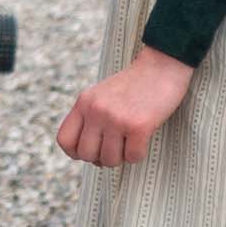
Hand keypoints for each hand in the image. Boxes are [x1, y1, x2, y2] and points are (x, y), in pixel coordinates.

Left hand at [57, 45, 194, 169]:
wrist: (161, 67)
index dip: (76, 152)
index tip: (92, 149)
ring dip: (121, 157)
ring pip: (110, 160)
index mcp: (83, 103)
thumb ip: (89, 118)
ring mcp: (116, 118)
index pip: (64, 140)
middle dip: (100, 158)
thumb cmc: (132, 86)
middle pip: (86, 154)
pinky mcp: (139, 126)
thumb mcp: (100, 96)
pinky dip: (138, 155)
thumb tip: (88, 156)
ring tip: (128, 143)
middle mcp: (96, 110)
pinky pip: (133, 157)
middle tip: (114, 148)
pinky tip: (141, 141)